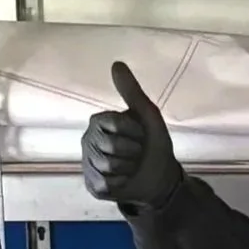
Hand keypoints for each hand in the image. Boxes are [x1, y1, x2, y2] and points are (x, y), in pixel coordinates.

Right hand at [82, 61, 182, 206]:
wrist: (160, 177)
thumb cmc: (153, 143)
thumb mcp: (148, 115)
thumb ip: (132, 91)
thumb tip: (117, 63)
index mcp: (99, 122)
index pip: (114, 123)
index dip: (135, 131)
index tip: (141, 134)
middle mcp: (87, 141)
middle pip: (112, 146)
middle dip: (133, 151)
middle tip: (136, 152)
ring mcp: (87, 163)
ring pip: (109, 166)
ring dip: (129, 168)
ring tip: (131, 166)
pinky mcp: (92, 184)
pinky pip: (106, 183)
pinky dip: (122, 183)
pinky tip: (123, 180)